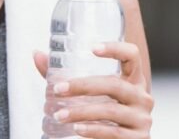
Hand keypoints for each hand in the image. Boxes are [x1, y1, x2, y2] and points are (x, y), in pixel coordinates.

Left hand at [34, 42, 153, 137]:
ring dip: (81, 112)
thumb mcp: (93, 96)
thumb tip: (37, 55)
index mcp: (133, 80)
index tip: (92, 48)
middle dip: (83, 86)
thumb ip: (67, 77)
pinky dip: (93, 130)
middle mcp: (142, 97)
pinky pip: (113, 133)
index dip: (115, 49)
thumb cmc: (105, 116)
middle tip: (58, 90)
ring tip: (59, 115)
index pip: (132, 56)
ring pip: (110, 110)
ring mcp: (142, 119)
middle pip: (114, 84)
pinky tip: (77, 129)